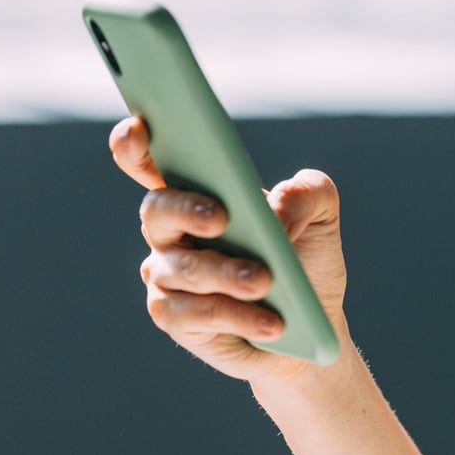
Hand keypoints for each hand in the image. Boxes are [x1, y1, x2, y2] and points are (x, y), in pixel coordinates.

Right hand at [109, 115, 351, 387]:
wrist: (312, 327)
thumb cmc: (305, 261)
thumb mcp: (321, 217)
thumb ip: (306, 193)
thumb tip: (274, 210)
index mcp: (199, 191)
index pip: (150, 161)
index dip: (133, 143)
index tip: (139, 127)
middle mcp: (172, 229)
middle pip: (157, 209)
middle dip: (186, 210)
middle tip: (222, 218)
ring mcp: (168, 274)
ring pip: (181, 267)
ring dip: (225, 273)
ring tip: (265, 282)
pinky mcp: (175, 318)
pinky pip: (194, 312)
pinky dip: (236, 314)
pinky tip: (272, 322)